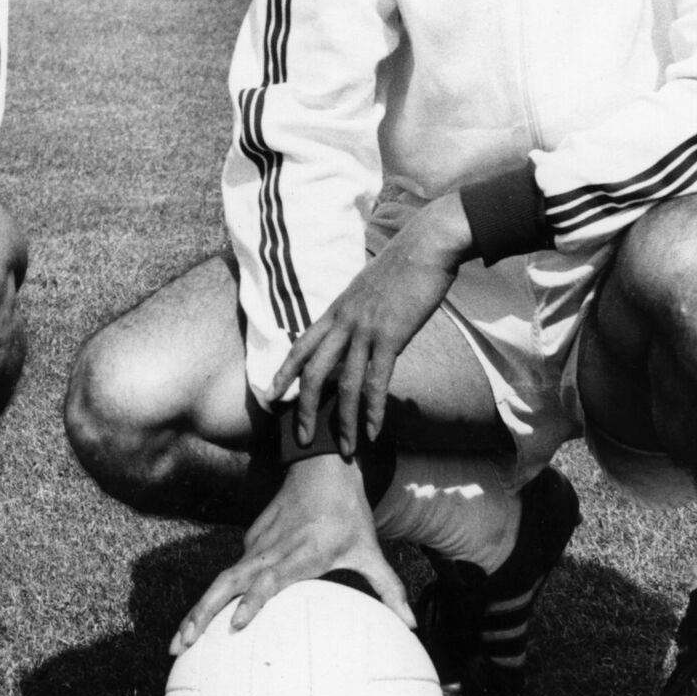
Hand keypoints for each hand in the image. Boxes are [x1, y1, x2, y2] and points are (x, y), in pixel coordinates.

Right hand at [171, 454, 412, 656]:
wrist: (321, 464)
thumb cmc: (348, 510)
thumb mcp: (370, 547)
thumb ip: (388, 587)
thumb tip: (412, 625)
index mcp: (300, 552)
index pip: (269, 580)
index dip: (252, 602)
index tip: (235, 627)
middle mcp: (271, 549)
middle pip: (229, 583)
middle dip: (202, 615)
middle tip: (181, 647)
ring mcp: (257, 543)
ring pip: (222, 579)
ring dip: (199, 609)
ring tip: (179, 643)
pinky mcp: (251, 539)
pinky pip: (231, 571)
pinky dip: (214, 596)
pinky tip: (202, 621)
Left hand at [270, 191, 473, 454]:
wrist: (426, 246)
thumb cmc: (404, 265)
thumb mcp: (369, 287)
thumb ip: (359, 310)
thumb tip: (358, 328)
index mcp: (337, 309)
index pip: (301, 346)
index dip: (284, 373)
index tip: (270, 395)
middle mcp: (344, 321)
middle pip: (314, 372)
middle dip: (305, 409)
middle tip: (301, 439)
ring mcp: (365, 329)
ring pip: (344, 384)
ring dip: (344, 422)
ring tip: (346, 449)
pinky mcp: (390, 336)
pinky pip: (377, 382)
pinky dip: (374, 410)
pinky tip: (375, 432)